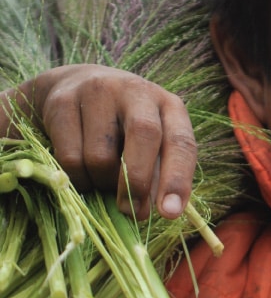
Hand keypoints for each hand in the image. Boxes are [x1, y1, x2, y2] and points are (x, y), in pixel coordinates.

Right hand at [1, 64, 196, 219]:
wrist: (72, 84)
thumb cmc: (121, 125)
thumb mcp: (149, 141)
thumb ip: (157, 171)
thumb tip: (153, 209)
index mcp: (167, 105)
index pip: (181, 140)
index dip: (178, 178)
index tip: (170, 212)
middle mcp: (136, 92)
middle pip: (144, 136)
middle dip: (138, 183)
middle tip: (133, 213)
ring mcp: (98, 92)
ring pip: (101, 156)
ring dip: (102, 184)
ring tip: (103, 181)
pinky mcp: (63, 102)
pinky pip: (69, 158)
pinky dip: (77, 179)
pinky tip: (81, 173)